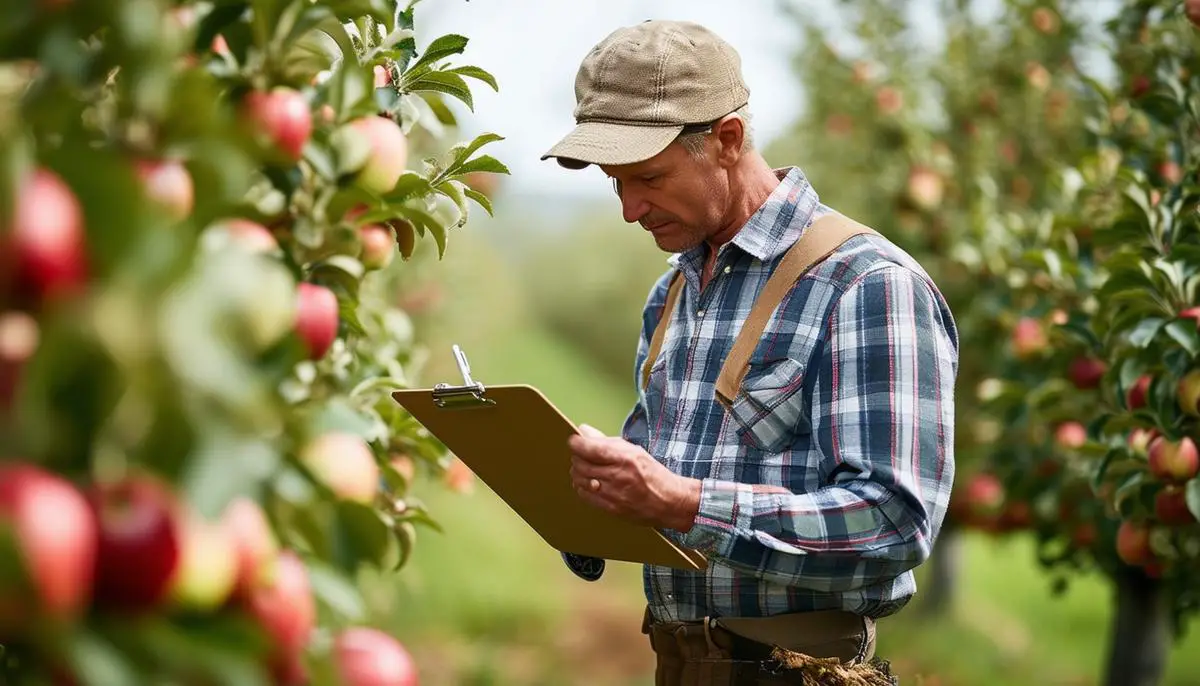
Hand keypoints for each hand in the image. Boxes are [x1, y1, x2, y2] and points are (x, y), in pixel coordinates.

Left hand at [567, 424, 700, 531]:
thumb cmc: (653, 474)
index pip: (588, 448)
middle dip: (577, 457)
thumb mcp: (634, 451)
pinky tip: (589, 483)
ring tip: (585, 469)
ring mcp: (613, 494)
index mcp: (624, 458)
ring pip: (580, 480)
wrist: (668, 502)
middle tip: (581, 455)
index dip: (576, 443)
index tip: (574, 441)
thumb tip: (584, 430)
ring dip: (578, 472)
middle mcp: (617, 475)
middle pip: (580, 464)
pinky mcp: (610, 509)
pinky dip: (582, 487)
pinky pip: (585, 495)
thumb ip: (607, 441)